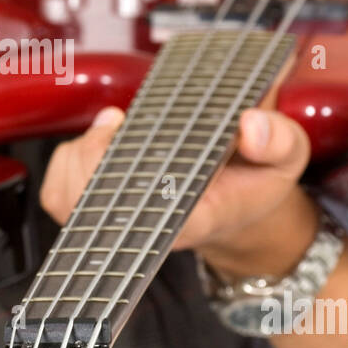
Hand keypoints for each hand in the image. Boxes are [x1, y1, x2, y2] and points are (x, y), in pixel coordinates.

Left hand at [38, 103, 317, 278]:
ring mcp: (120, 219)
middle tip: (121, 122)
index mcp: (194, 219)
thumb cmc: (253, 182)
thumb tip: (250, 126)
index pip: (145, 217)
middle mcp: (150, 226)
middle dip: (98, 155)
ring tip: (115, 126)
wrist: (235, 200)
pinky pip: (60, 186)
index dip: (123, 183)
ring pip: (69, 193)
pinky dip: (71, 156)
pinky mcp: (97, 206)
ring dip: (85, 151)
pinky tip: (101, 138)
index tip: (126, 136)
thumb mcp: (288, 157)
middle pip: (94, 202)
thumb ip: (279, 140)